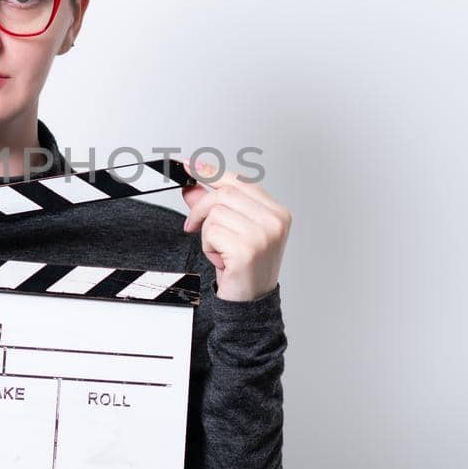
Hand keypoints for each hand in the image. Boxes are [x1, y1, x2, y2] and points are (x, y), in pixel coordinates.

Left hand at [181, 158, 291, 301]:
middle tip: (193, 225)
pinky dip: (208, 247)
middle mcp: (274, 221)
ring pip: (215, 213)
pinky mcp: (247, 250)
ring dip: (207, 233)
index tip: (191, 165)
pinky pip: (211, 233)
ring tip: (220, 250)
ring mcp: (263, 234)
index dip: (212, 172)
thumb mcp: (231, 231)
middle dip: (201, 208)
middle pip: (224, 193)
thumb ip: (214, 206)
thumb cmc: (246, 268)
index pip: (240, 181)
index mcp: (277, 212)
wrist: (251, 302)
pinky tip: (221, 259)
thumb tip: (192, 187)